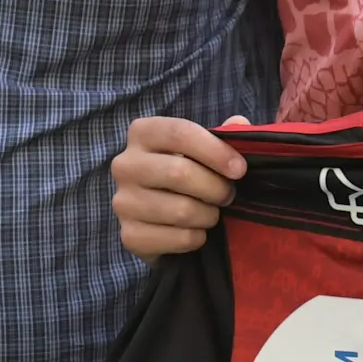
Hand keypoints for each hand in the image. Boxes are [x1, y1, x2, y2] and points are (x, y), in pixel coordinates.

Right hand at [110, 115, 249, 257]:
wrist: (156, 219)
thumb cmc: (184, 175)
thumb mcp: (201, 149)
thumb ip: (222, 135)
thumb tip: (239, 123)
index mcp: (142, 133)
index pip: (179, 133)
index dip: (216, 151)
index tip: (239, 169)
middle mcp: (124, 165)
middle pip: (179, 172)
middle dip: (216, 188)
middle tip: (228, 195)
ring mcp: (123, 202)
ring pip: (182, 210)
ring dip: (209, 215)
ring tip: (211, 213)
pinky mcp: (129, 236)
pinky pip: (179, 238)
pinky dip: (197, 237)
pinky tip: (195, 231)